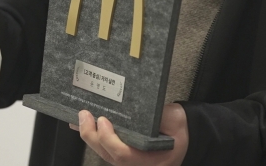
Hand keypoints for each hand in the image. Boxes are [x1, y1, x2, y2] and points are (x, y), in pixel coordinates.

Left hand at [71, 104, 188, 165]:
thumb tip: (135, 106)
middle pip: (108, 155)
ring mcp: (130, 162)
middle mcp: (138, 165)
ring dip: (89, 135)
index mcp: (152, 160)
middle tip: (84, 115)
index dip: (109, 139)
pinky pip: (105, 148)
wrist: (185, 135)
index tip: (103, 120)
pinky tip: (82, 124)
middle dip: (92, 135)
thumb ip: (157, 115)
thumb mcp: (173, 119)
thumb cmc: (179, 127)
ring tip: (80, 117)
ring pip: (104, 153)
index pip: (124, 155)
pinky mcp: (123, 155)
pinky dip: (93, 136)